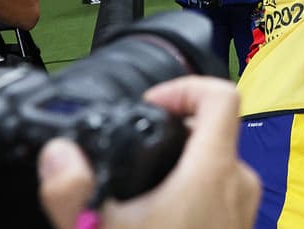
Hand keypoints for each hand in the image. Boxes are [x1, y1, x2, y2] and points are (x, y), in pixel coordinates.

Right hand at [37, 76, 260, 228]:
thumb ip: (71, 191)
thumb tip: (58, 154)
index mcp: (212, 172)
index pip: (220, 95)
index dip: (184, 87)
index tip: (151, 103)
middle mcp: (239, 186)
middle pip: (216, 130)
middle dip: (174, 131)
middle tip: (136, 146)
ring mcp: (245, 212)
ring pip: (219, 165)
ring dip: (183, 165)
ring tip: (141, 188)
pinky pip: (221, 196)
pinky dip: (193, 194)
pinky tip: (158, 218)